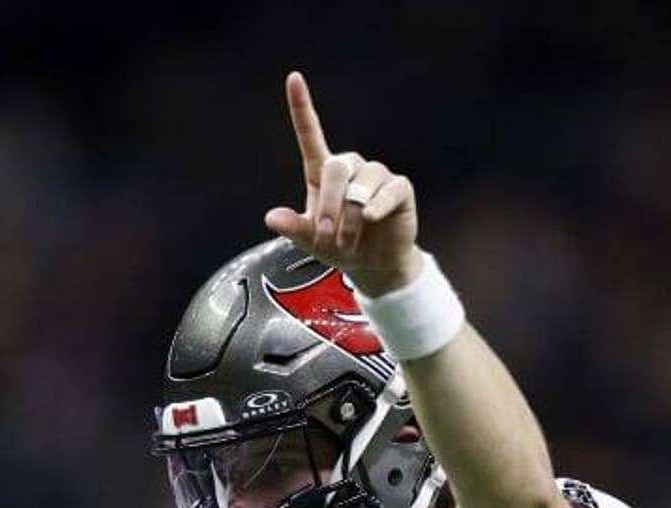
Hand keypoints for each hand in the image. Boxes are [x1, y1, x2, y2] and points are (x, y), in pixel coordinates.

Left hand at [263, 71, 421, 296]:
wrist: (374, 266)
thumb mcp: (311, 241)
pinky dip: (377, 206)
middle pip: (336, 167)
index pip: (311, 134)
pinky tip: (371, 218)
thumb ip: (294, 228)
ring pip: (360, 185)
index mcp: (322, 174)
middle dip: (329, 204)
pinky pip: (388, 190)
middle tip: (327, 236)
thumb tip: (272, 218)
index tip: (293, 78)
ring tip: (348, 242)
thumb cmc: (340, 247)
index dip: (302, 107)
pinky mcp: (398, 188)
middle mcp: (350, 168)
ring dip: (351, 218)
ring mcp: (376, 177)